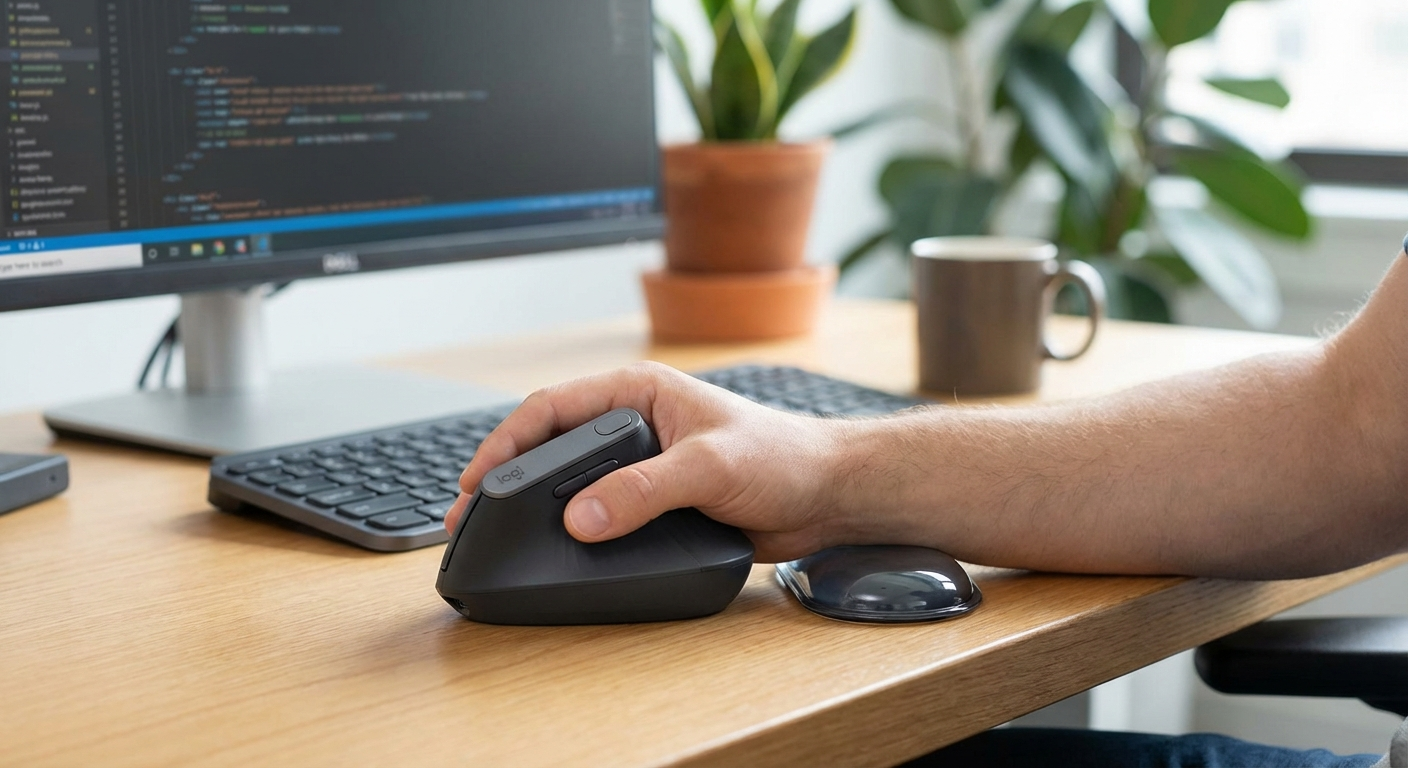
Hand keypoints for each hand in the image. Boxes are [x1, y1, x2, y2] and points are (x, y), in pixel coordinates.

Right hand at [445, 362, 851, 561]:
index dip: (507, 442)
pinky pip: (600, 516)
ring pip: (571, 485)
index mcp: (640, 392)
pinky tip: (553, 550)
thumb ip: (646, 489)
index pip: (553, 407)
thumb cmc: (782, 457)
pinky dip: (572, 532)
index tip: (476, 480)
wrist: (826, 495)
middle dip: (507, 479)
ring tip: (499, 536)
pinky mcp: (654, 503)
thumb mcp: (710, 466)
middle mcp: (634, 425)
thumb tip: (583, 518)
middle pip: (551, 447)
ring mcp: (641, 465)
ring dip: (535, 509)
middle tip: (470, 517)